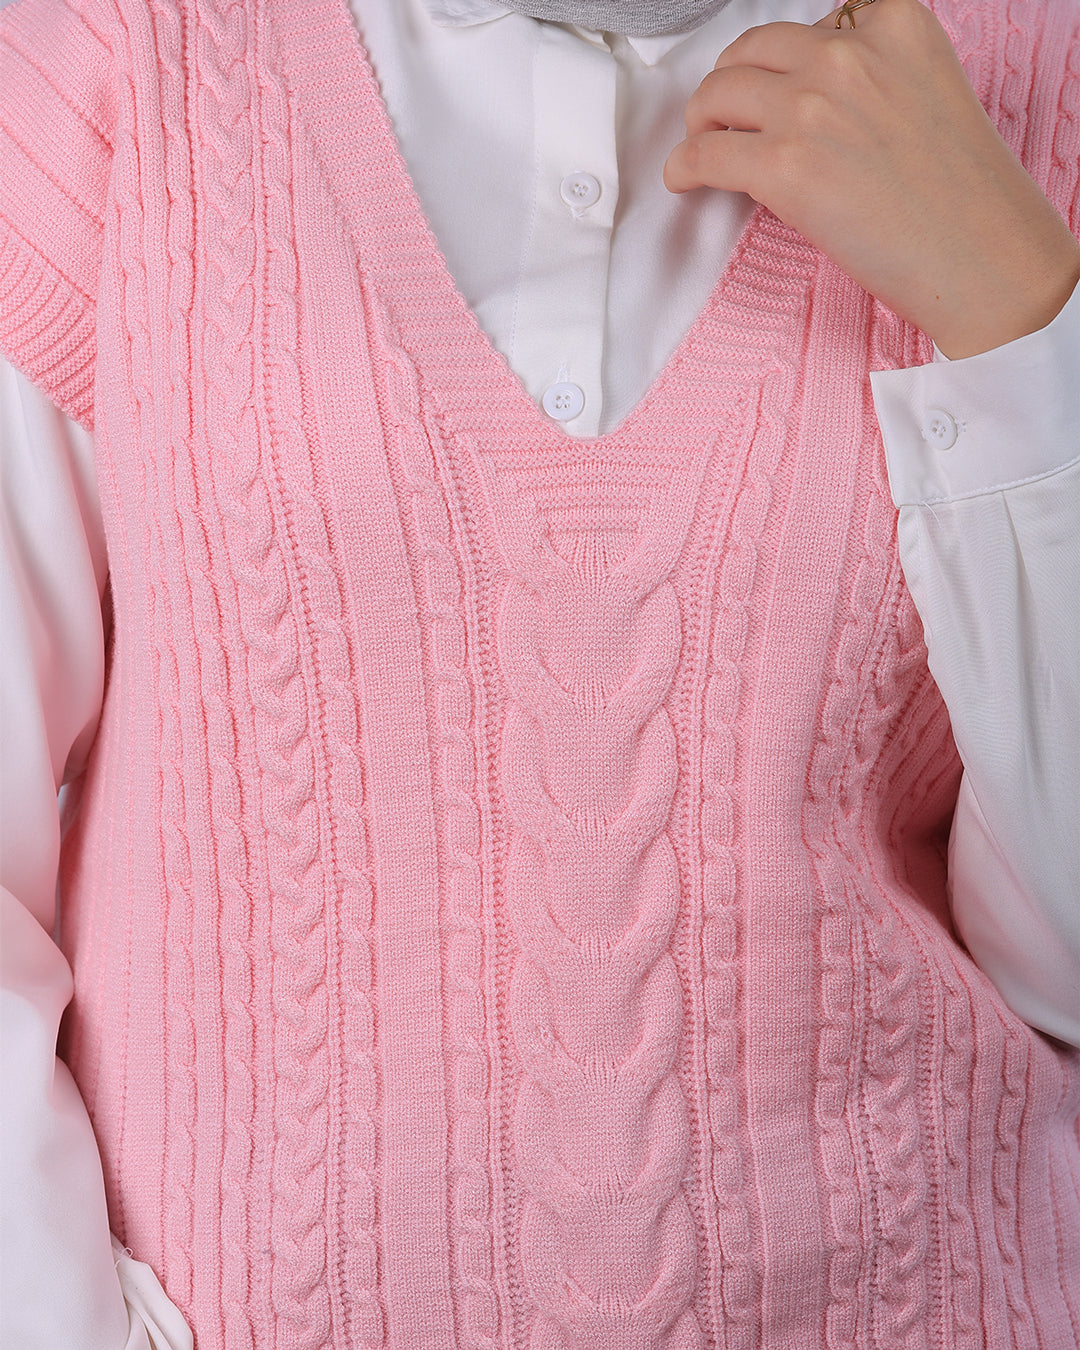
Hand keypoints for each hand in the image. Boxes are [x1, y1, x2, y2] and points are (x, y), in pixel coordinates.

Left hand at [663, 0, 1079, 357]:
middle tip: (724, 115)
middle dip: (732, 84)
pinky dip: (684, 166)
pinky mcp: (783, 166)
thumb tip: (811, 97)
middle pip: (752, 51)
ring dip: (701, 121)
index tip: (775, 84)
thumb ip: (874, 78)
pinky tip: (685, 178)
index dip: (783, 61)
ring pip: (718, 94)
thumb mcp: (930, 93)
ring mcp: (810, 108)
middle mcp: (847, 55)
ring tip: (703, 144)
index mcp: (894, 24)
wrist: (983, 254)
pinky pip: (705, 155)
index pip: (812, 23)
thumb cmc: (965, 195)